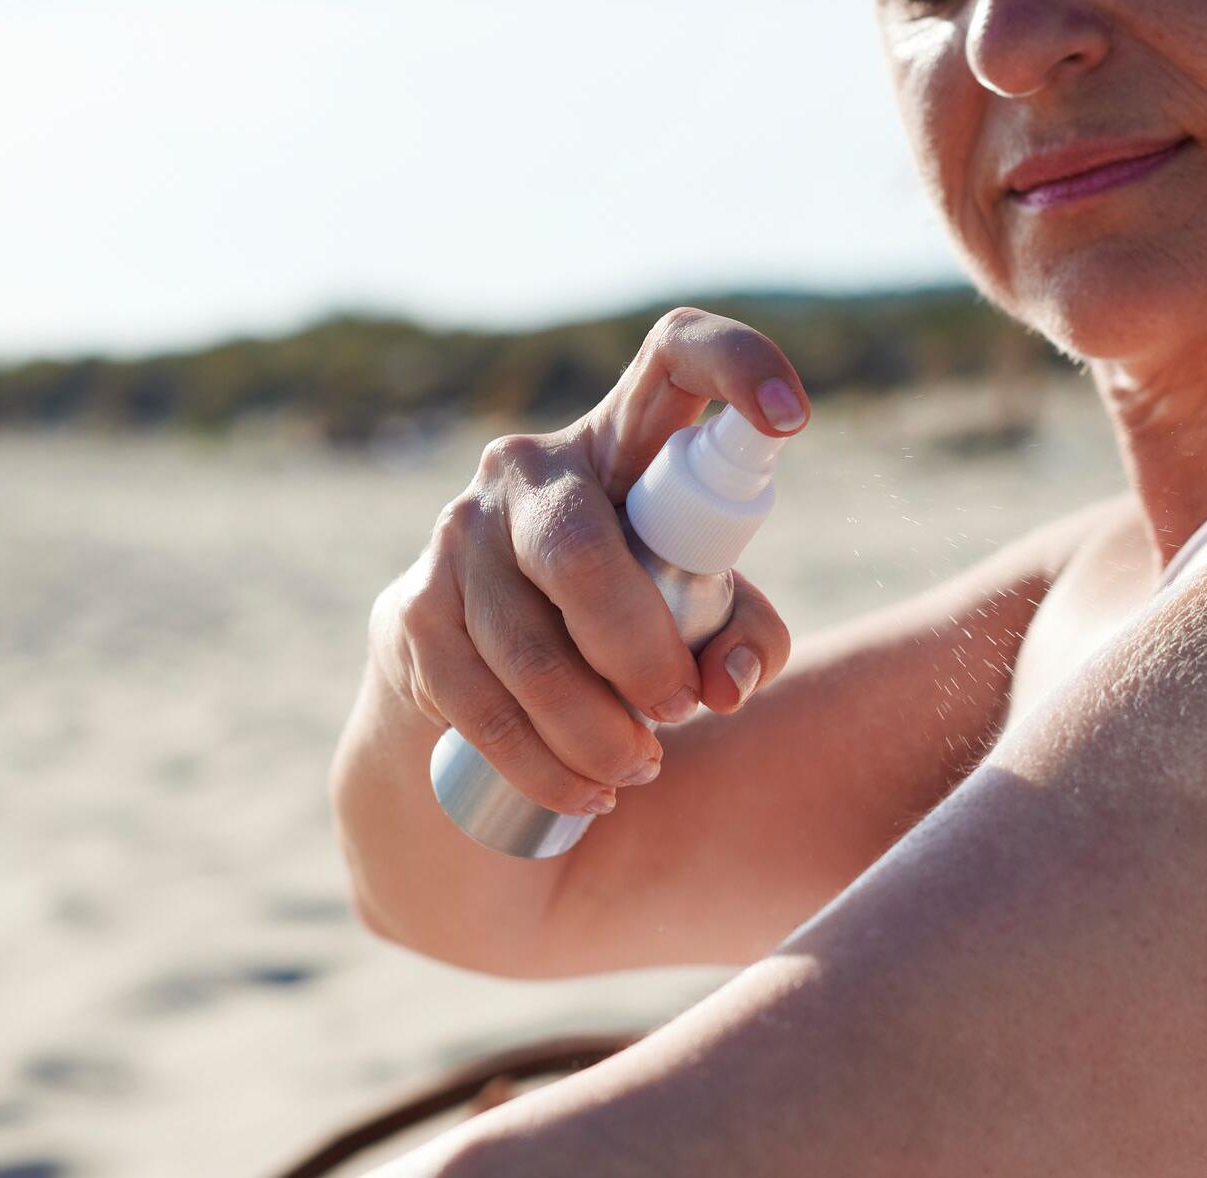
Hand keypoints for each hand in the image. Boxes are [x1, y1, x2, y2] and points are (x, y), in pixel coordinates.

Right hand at [370, 308, 805, 816]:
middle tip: (681, 711)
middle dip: (641, 652)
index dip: (737, 365)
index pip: (672, 353)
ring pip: (531, 650)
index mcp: (618, 441)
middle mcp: (527, 469)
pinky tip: (586, 795)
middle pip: (580, 550)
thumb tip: (726, 682)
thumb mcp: (695, 619)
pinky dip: (545, 766)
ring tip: (639, 771)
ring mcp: (457, 536)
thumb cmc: (615, 630)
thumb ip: (741, 637)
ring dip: (598, 733)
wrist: (465, 684)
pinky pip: (483, 706)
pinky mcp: (413, 613)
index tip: (792, 420)